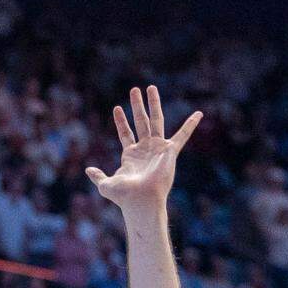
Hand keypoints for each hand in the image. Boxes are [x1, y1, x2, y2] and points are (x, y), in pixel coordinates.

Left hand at [85, 86, 201, 212]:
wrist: (140, 200)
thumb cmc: (124, 196)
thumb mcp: (105, 185)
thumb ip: (98, 176)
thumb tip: (88, 170)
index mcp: (131, 156)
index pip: (125, 133)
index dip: (121, 121)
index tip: (117, 108)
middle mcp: (145, 150)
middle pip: (141, 122)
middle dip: (137, 106)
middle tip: (134, 89)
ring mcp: (157, 149)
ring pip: (156, 120)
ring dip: (153, 104)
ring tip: (150, 88)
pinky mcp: (170, 151)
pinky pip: (183, 136)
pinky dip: (191, 125)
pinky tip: (198, 114)